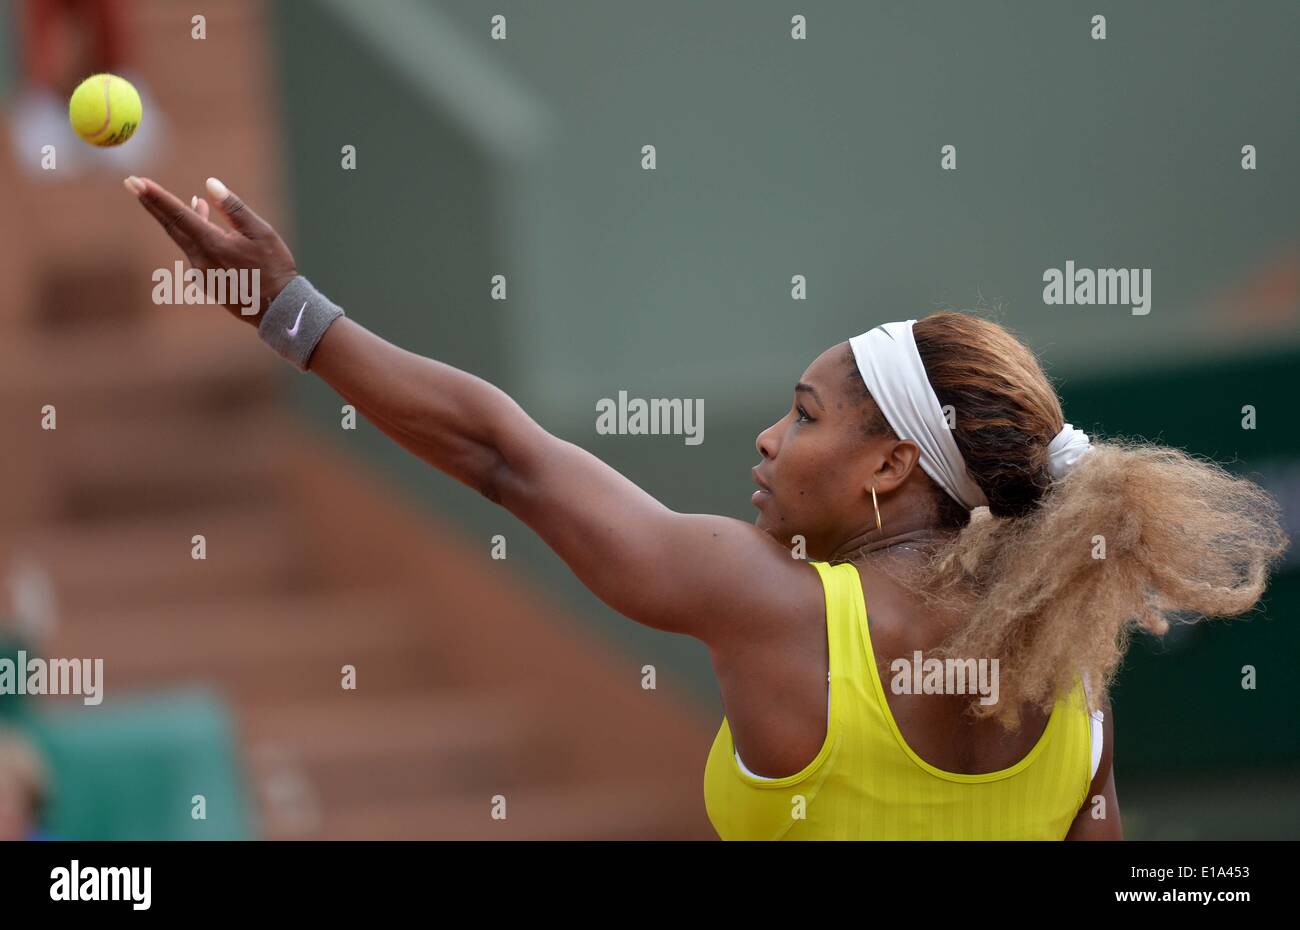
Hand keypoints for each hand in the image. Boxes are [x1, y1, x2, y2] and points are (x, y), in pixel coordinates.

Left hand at [125, 175, 298, 324]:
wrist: (278, 309)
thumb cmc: (274, 268)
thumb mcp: (261, 233)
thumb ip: (234, 208)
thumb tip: (209, 185)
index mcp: (213, 245)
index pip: (178, 215)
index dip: (156, 196)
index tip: (136, 181)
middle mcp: (200, 260)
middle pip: (171, 226)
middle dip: (151, 203)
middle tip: (131, 182)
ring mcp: (200, 273)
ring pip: (186, 239)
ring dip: (187, 220)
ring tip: (197, 204)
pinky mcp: (205, 282)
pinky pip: (196, 252)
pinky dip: (198, 237)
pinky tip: (211, 230)